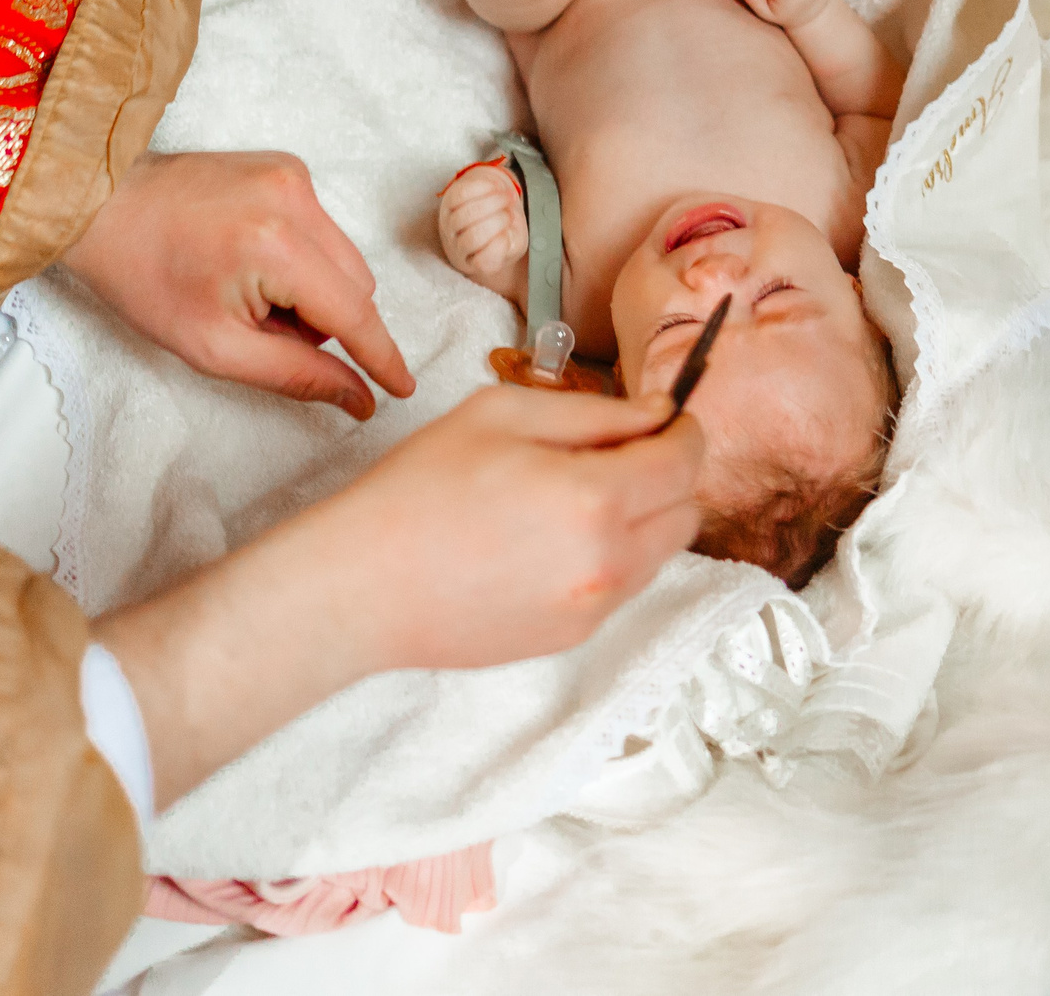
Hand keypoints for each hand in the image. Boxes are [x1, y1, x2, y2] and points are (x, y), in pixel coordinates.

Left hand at [61, 151, 414, 417]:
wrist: (96, 203)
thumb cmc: (142, 277)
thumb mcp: (214, 347)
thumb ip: (295, 375)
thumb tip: (359, 398)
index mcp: (275, 246)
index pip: (354, 312)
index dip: (381, 356)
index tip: (404, 388)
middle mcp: (295, 198)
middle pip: (357, 285)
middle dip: (325, 321)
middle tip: (262, 330)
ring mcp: (293, 175)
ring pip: (344, 258)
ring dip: (314, 290)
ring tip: (249, 293)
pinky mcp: (286, 166)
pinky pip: (322, 230)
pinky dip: (301, 258)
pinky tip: (250, 261)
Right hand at [306, 386, 704, 671]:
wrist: (362, 586)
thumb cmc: (418, 491)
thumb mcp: (503, 414)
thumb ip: (595, 412)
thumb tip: (657, 415)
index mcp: (595, 498)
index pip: (685, 461)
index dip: (684, 431)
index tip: (668, 418)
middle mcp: (608, 562)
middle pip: (687, 512)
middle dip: (670, 475)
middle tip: (622, 451)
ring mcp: (593, 608)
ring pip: (662, 553)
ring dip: (644, 517)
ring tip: (578, 494)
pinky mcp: (573, 637)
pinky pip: (623, 586)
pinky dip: (613, 555)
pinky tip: (554, 536)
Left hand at [438, 161, 528, 289]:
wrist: (490, 210)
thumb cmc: (503, 232)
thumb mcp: (514, 244)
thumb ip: (511, 246)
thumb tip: (502, 237)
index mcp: (475, 263)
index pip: (483, 262)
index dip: (500, 246)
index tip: (510, 235)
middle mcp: (457, 247)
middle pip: (473, 236)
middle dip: (498, 221)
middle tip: (512, 213)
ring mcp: (449, 223)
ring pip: (466, 214)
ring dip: (493, 202)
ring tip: (508, 198)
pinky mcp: (448, 201)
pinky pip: (461, 194)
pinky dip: (483, 188)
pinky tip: (496, 187)